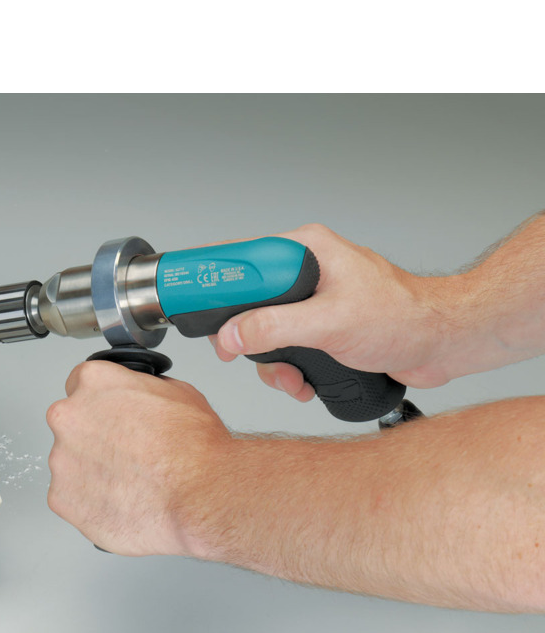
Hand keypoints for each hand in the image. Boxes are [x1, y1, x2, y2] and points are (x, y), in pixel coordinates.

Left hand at [46, 361, 231, 555]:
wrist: (200, 499)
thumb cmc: (195, 449)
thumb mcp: (178, 392)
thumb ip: (143, 388)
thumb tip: (140, 396)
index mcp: (94, 382)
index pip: (80, 382)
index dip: (100, 400)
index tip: (109, 415)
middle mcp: (70, 417)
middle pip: (72, 423)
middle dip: (94, 436)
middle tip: (126, 452)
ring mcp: (62, 460)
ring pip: (70, 462)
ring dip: (93, 470)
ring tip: (130, 481)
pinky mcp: (63, 498)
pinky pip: (72, 496)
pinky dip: (92, 501)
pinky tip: (122, 500)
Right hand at [210, 224, 458, 399]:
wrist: (441, 343)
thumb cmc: (402, 317)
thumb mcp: (330, 323)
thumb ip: (275, 327)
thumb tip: (232, 334)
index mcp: (306, 251)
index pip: (242, 257)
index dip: (214, 282)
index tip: (191, 303)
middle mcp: (306, 272)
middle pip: (247, 300)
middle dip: (246, 337)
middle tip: (238, 353)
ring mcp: (312, 301)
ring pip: (265, 330)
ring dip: (271, 362)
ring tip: (290, 378)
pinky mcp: (320, 326)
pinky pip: (286, 346)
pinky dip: (288, 368)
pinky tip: (304, 381)